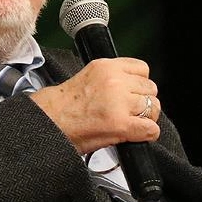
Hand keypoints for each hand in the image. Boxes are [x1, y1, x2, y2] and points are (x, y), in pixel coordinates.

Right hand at [30, 57, 159, 154]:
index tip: (134, 92)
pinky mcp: (121, 124)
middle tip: (131, 111)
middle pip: (150, 89)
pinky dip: (147, 134)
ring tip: (132, 123)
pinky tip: (136, 135)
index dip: (139, 83)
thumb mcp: (88, 76)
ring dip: (146, 117)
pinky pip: (151, 128)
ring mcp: (119, 102)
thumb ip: (112, 78)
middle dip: (143, 101)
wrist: (48, 122)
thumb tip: (134, 87)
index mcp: (106, 67)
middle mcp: (115, 81)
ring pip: (153, 107)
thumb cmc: (62, 105)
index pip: (142, 69)